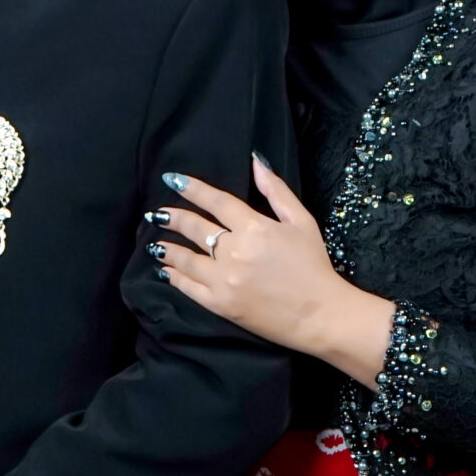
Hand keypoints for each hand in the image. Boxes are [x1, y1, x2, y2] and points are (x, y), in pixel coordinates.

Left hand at [152, 157, 395, 387]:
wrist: (320, 315)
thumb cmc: (313, 266)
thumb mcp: (301, 221)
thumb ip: (276, 191)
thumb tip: (256, 161)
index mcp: (254, 227)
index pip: (215, 201)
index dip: (192, 189)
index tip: (172, 180)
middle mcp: (234, 251)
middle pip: (194, 229)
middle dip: (172, 218)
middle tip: (157, 214)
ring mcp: (225, 280)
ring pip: (186, 259)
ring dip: (168, 249)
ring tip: (156, 244)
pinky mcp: (221, 305)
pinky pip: (189, 288)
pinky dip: (175, 278)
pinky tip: (166, 271)